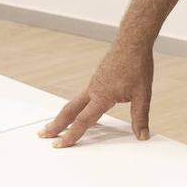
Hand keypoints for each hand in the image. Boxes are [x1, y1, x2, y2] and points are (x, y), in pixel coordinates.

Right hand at [39, 41, 153, 146]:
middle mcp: (93, 90)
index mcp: (102, 96)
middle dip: (56, 124)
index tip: (61, 145)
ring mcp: (94, 83)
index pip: (83, 120)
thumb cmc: (137, 65)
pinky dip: (76, 105)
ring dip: (64, 115)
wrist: (133, 41)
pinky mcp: (98, 77)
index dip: (72, 135)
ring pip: (75, 102)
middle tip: (43, 135)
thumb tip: (142, 135)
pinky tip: (80, 108)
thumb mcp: (143, 94)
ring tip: (57, 125)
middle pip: (69, 110)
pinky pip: (84, 95)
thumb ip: (140, 117)